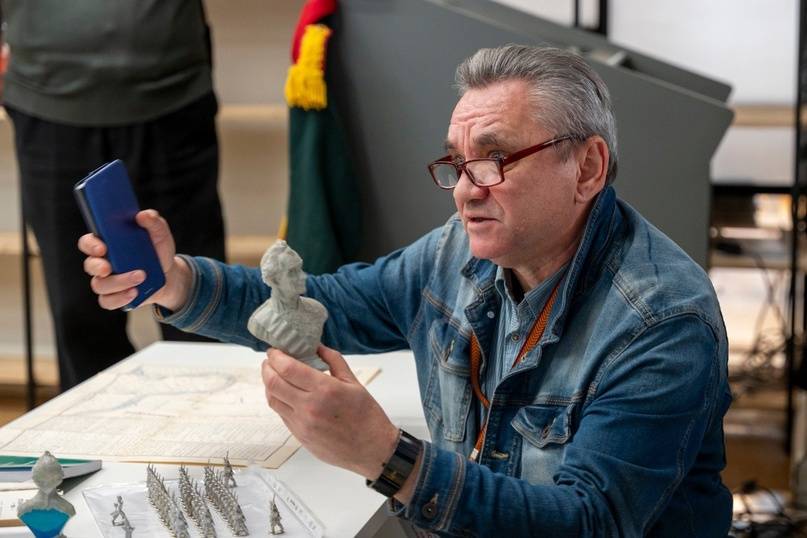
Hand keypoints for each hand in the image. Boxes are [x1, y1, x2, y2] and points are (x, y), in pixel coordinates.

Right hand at [78, 209, 190, 310]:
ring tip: (140, 277)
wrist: (168, 274)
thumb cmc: (157, 251)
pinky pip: (107, 301)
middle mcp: (103, 263)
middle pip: (90, 265)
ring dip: (118, 282)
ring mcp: (107, 281)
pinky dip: (119, 299)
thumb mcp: (160, 234)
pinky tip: (134, 293)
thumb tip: (144, 215)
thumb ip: (153, 222)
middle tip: (110, 267)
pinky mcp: (115, 296)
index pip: (88, 243)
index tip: (102, 247)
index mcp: (108, 244)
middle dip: (98, 266)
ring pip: (99, 285)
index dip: (90, 245)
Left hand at [262, 345, 399, 479]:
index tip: (274, 350)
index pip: (288, 368)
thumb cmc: (366, 415)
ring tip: (274, 375)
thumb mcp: (354, 382)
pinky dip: (278, 400)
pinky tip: (284, 394)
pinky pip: (281, 414)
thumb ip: (333, 361)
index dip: (276, 356)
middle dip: (267, 368)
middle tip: (270, 360)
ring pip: (273, 400)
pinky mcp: (300, 436)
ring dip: (268, 385)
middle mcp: (310, 407)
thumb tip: (316, 346)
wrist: (372, 449)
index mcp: (325, 389)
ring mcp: (302, 424)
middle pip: (273, 383)